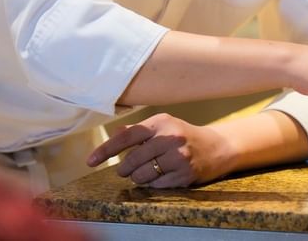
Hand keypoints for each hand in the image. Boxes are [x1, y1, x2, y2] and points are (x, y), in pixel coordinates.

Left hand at [86, 113, 233, 187]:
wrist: (217, 147)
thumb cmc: (184, 135)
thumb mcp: (162, 125)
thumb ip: (137, 130)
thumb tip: (113, 135)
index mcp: (161, 122)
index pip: (126, 137)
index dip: (106, 150)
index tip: (90, 161)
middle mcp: (170, 138)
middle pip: (132, 160)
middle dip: (124, 169)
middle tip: (124, 170)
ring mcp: (179, 157)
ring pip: (142, 175)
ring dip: (137, 177)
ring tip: (146, 171)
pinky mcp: (185, 174)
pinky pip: (156, 185)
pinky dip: (152, 183)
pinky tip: (160, 176)